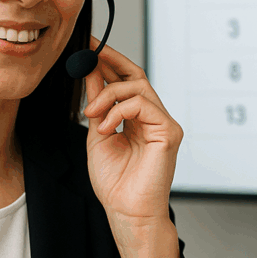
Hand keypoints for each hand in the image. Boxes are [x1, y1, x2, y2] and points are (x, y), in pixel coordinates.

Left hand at [81, 35, 183, 244]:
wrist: (125, 210)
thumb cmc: (115, 181)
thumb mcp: (98, 132)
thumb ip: (98, 103)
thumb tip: (90, 72)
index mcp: (137, 118)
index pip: (126, 80)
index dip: (108, 61)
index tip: (87, 46)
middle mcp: (153, 117)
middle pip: (136, 75)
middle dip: (110, 60)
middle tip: (87, 53)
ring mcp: (164, 123)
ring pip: (138, 87)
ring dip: (108, 94)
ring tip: (91, 113)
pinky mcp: (169, 131)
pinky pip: (144, 105)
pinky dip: (119, 111)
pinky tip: (106, 126)